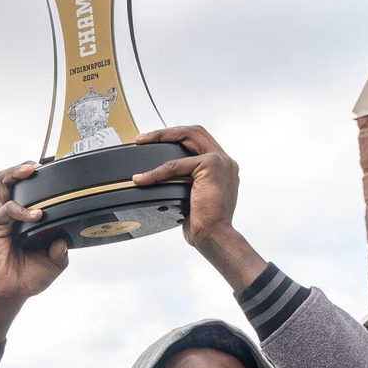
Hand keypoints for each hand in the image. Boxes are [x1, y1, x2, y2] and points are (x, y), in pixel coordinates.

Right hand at [0, 163, 70, 345]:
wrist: (12, 293)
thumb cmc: (30, 275)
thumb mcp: (55, 264)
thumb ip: (61, 252)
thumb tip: (62, 241)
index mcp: (27, 216)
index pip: (30, 189)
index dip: (40, 177)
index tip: (56, 167)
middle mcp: (14, 213)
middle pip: (11, 178)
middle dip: (22, 166)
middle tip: (37, 165)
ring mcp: (3, 218)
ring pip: (3, 185)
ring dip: (16, 174)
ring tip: (31, 171)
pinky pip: (6, 210)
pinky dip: (21, 210)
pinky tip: (35, 215)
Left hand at [133, 126, 265, 288]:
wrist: (215, 236)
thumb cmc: (206, 225)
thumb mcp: (195, 197)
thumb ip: (187, 183)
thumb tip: (165, 181)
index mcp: (223, 167)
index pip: (200, 141)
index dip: (178, 137)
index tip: (158, 142)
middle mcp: (225, 161)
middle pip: (195, 131)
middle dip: (167, 132)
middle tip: (144, 138)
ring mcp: (220, 161)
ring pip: (187, 137)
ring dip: (161, 137)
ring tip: (141, 142)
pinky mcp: (211, 166)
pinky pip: (177, 164)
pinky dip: (157, 171)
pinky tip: (143, 178)